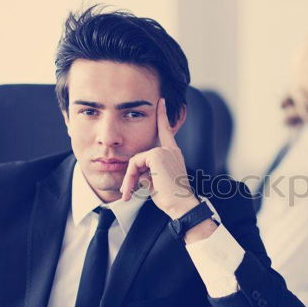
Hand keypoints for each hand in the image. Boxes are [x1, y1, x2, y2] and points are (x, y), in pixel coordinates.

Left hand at [120, 98, 196, 218]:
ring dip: (130, 179)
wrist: (180, 204)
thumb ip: (148, 170)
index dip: (163, 116)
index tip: (161, 102)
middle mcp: (171, 150)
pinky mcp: (157, 155)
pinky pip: (135, 162)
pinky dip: (131, 177)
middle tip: (127, 193)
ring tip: (129, 193)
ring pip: (136, 160)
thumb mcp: (157, 181)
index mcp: (173, 153)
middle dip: (131, 175)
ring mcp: (165, 151)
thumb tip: (134, 170)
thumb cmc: (170, 198)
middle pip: (141, 156)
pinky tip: (135, 189)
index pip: (166, 131)